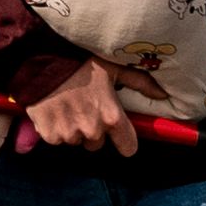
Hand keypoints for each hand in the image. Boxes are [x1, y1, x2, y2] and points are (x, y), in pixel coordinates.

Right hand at [24, 58, 147, 155]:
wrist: (42, 58)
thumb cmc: (81, 62)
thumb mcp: (114, 68)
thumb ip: (140, 82)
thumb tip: (163, 94)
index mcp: (111, 116)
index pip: (128, 147)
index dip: (124, 140)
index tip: (118, 133)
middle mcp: (91, 129)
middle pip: (98, 143)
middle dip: (93, 129)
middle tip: (85, 106)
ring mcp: (69, 133)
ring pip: (76, 140)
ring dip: (73, 128)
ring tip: (68, 104)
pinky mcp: (49, 134)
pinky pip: (56, 139)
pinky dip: (55, 128)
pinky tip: (53, 109)